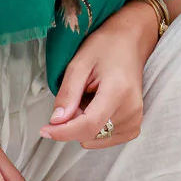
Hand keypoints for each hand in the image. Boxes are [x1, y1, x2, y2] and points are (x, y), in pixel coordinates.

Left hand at [38, 0, 157, 148]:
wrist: (130, 42)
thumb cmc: (106, 46)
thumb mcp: (80, 62)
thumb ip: (68, 93)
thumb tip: (56, 121)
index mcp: (118, 92)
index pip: (88, 125)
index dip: (64, 132)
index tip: (45, 130)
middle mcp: (131, 111)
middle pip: (89, 133)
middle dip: (74, 120)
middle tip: (78, 93)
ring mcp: (135, 120)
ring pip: (95, 138)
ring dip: (84, 123)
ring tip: (90, 96)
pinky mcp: (133, 126)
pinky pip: (104, 138)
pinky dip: (95, 127)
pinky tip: (98, 106)